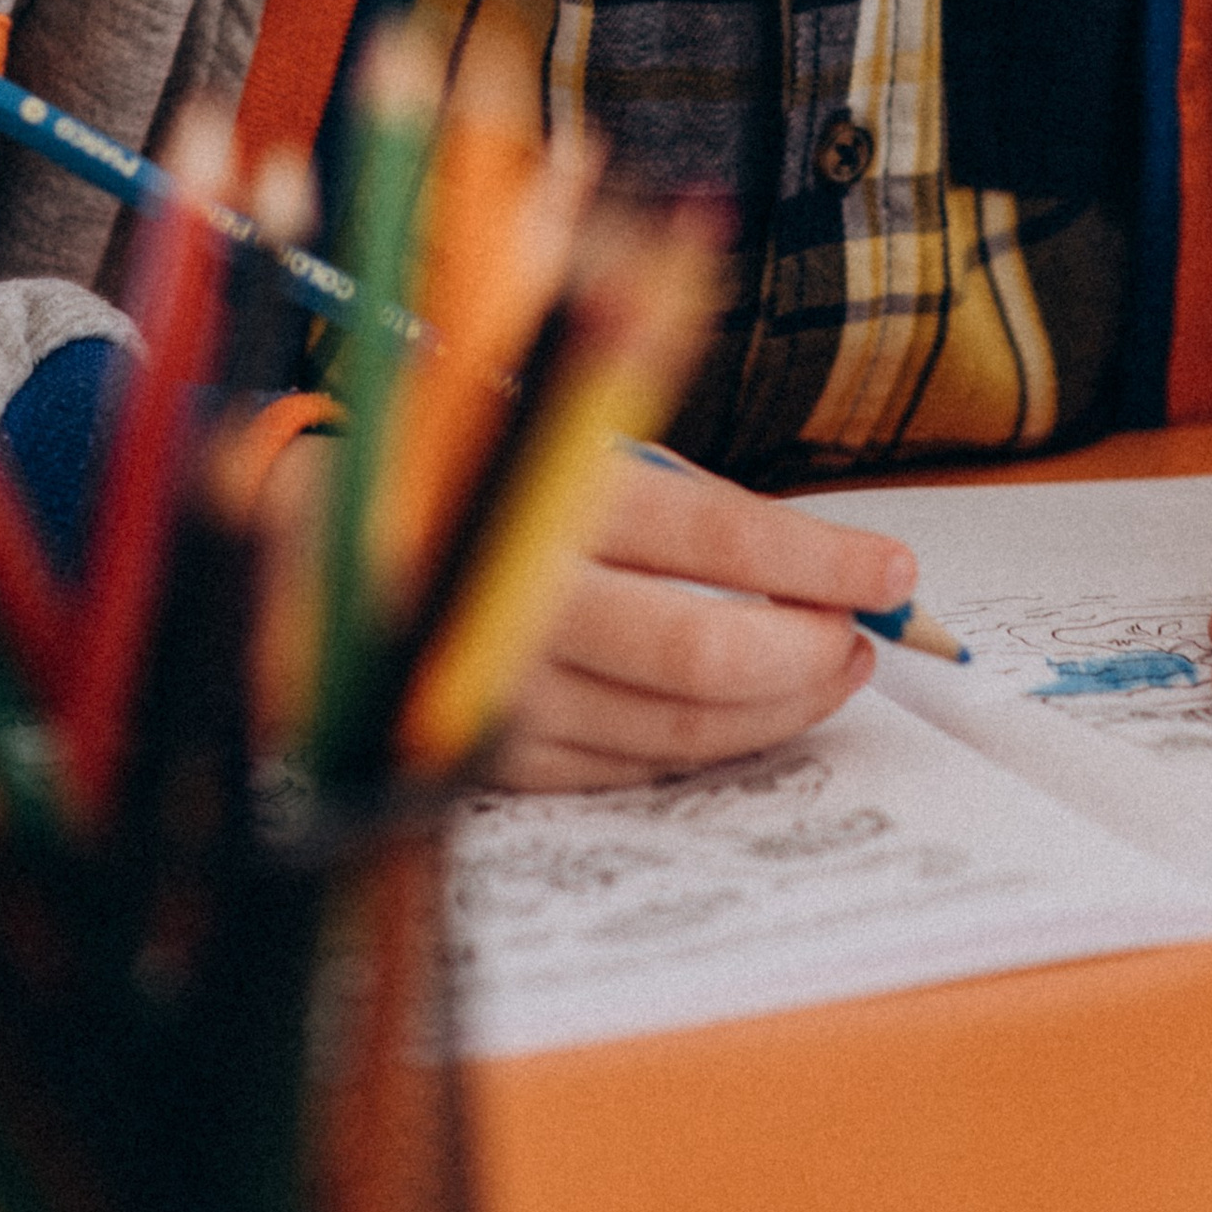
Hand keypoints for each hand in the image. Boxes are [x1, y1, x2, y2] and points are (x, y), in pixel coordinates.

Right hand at [475, 450, 915, 792]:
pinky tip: (746, 712)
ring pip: (677, 728)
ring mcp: (502, 695)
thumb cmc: (461, 476)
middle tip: (861, 634)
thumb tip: (807, 551)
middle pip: (706, 653)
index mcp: (544, 499)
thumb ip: (671, 495)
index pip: (716, 537)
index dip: (819, 559)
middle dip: (807, 650)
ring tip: (829, 667)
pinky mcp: (490, 761)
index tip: (895, 569)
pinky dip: (705, 743)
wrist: (316, 547)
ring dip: (777, 705)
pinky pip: (627, 769)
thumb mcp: (556, 442)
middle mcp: (519, 603)